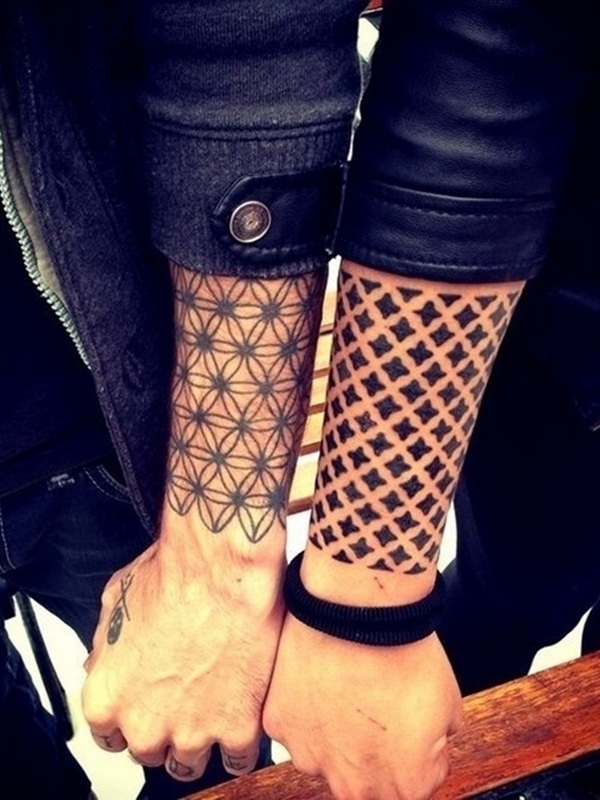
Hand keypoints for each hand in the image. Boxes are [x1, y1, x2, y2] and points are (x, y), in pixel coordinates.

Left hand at [82, 539, 283, 780]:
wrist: (221, 570)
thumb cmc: (172, 576)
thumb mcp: (115, 601)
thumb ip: (104, 646)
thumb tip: (105, 659)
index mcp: (106, 699)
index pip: (110, 736)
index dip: (132, 717)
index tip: (148, 705)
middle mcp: (144, 724)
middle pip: (150, 751)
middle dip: (166, 726)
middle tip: (185, 697)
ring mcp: (191, 732)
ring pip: (190, 764)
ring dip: (201, 737)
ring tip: (215, 706)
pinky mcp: (237, 727)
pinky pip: (238, 759)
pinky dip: (241, 739)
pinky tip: (243, 715)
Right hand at [263, 614, 461, 799]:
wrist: (357, 610)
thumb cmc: (402, 651)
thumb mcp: (450, 705)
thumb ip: (438, 743)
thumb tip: (430, 744)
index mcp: (403, 787)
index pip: (415, 783)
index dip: (417, 749)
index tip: (410, 724)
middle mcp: (353, 784)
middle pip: (367, 777)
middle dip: (373, 747)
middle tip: (377, 701)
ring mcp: (311, 757)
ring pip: (326, 753)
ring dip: (335, 729)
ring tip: (346, 686)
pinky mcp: (280, 725)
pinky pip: (295, 725)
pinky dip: (305, 706)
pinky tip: (322, 679)